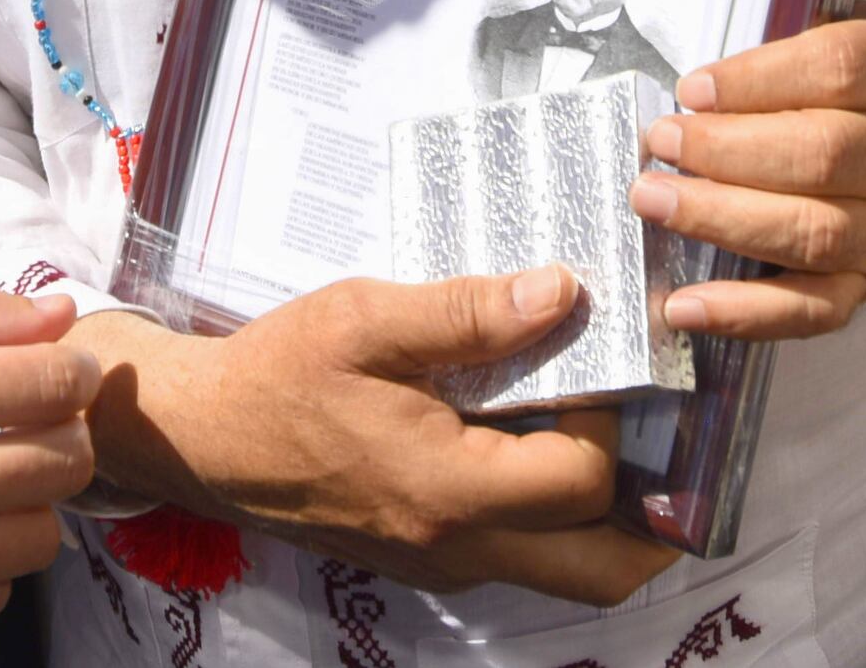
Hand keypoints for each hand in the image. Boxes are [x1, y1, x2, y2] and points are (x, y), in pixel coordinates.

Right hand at [90, 270, 678, 602]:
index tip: (584, 361)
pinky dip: (552, 516)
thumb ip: (468, 311)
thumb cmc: (279, 374)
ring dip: (607, 521)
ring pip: (566, 573)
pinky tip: (535, 441)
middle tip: (661, 442)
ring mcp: (445, 564)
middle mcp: (458, 547)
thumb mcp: (366, 320)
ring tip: (606, 436)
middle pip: (602, 571)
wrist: (203, 438)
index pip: (582, 482)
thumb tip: (563, 292)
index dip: (606, 420)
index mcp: (448, 491)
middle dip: (653, 519)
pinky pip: (520, 556)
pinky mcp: (429, 559)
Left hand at [637, 18, 865, 336]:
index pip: (840, 69)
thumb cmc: (846, 83)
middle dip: (728, 152)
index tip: (692, 89)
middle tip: (662, 142)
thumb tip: (693, 86)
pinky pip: (814, 309)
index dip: (760, 79)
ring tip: (655, 202)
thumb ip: (777, 46)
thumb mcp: (830, 33)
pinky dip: (746, 312)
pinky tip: (685, 306)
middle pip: (825, 155)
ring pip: (815, 233)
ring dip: (724, 220)